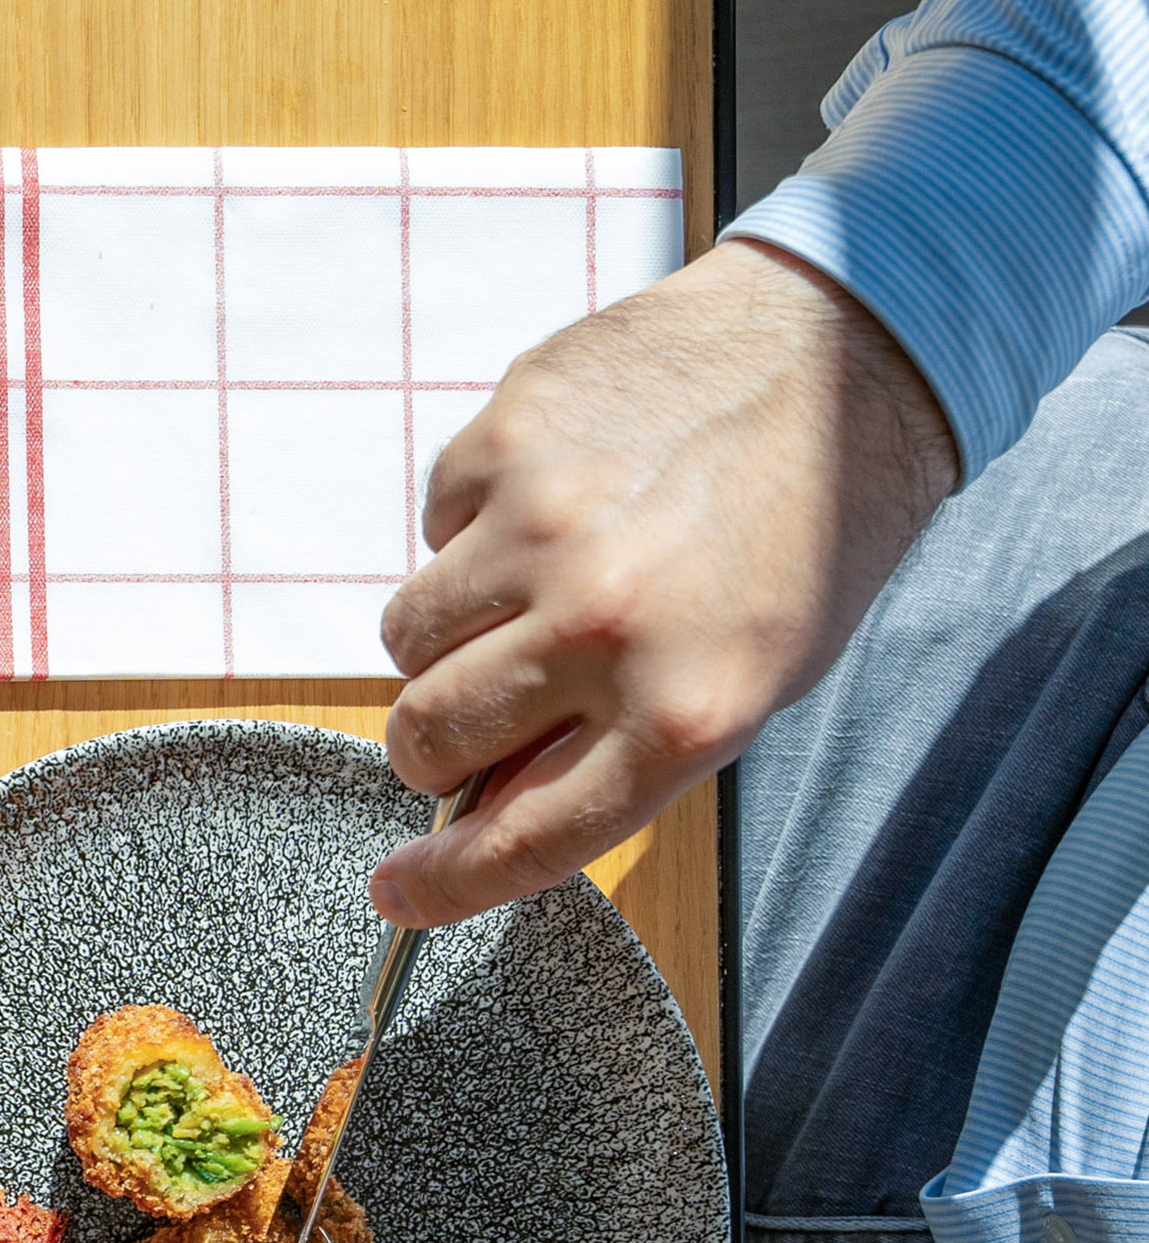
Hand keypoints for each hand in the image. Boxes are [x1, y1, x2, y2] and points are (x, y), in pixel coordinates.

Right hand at [369, 240, 957, 928]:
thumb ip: (615, 751)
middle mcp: (606, 626)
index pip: (520, 838)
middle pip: (427, 738)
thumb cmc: (804, 531)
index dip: (442, 883)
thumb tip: (482, 804)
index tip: (399, 893)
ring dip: (445, 634)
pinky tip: (553, 498)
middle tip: (475, 709)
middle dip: (434, 741)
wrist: (844, 349)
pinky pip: (432, 530)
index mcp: (685, 709)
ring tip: (525, 588)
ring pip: (404, 639)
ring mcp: (543, 529)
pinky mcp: (505, 444)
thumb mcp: (747, 675)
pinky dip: (472, 531)